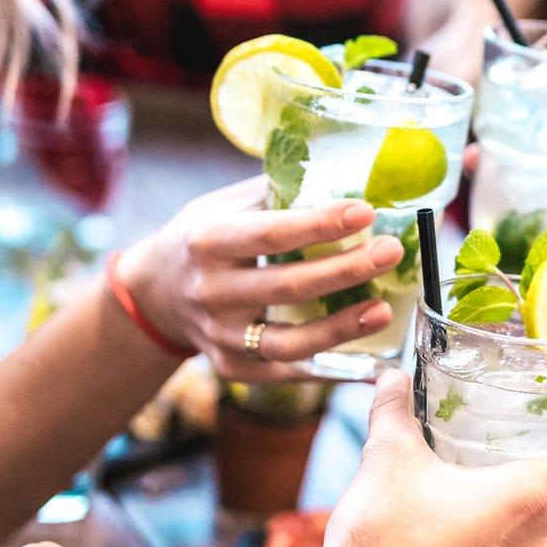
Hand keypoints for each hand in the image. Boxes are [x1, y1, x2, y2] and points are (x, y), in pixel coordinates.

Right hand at [115, 177, 403, 380]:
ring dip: (340, 328)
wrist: (155, 294)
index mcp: (208, 241)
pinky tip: (369, 360)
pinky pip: (287, 373)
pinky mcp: (233, 367)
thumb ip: (276, 192)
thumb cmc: (206, 237)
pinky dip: (329, 370)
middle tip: (391, 252)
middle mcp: (210, 292)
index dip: (319, 224)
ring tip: (384, 310)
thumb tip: (346, 173)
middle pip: (286, 287)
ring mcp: (220, 336)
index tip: (365, 212)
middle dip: (345, 270)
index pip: (270, 234)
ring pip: (287, 342)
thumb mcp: (225, 204)